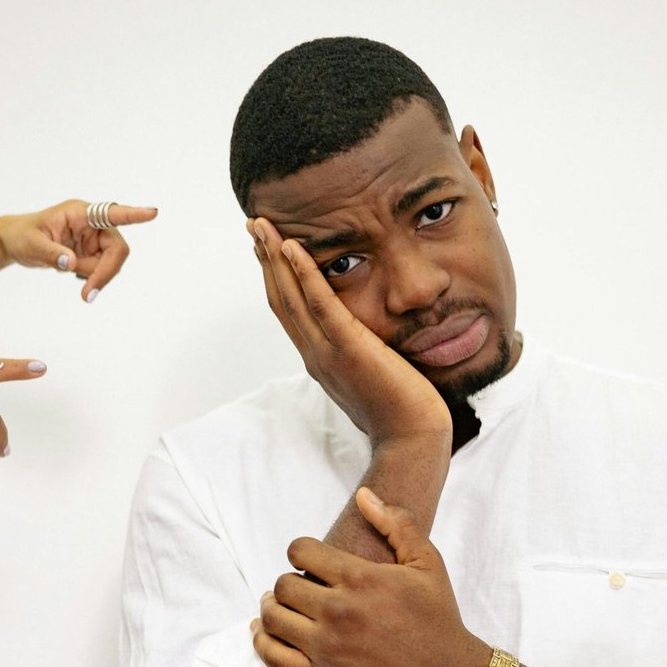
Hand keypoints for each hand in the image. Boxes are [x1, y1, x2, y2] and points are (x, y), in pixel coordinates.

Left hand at [0, 199, 157, 302]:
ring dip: (95, 276)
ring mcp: (95, 239)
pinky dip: (91, 278)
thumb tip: (70, 264)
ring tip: (67, 274)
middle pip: (116, 250)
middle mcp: (93, 224)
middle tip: (87, 295)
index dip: (133, 215)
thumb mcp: (31, 245)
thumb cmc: (22, 236)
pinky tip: (72, 272)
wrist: (16, 242)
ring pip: (110, 263)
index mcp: (80, 213)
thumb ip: (51, 253)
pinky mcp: (94, 252)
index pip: (111, 213)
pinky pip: (103, 270)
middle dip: (105, 272)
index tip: (153, 213)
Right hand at [247, 219, 449, 445]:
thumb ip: (362, 354)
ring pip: (291, 298)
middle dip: (265, 260)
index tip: (268, 247)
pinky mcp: (349, 349)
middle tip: (253, 225)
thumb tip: (368, 339)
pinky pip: (320, 305)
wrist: (413, 441)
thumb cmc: (403, 413)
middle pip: (280, 300)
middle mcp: (316, 356)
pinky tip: (293, 248)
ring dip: (274, 258)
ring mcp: (328, 353)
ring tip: (262, 226)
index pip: (289, 312)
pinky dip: (304, 274)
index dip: (275, 277)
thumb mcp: (374, 376)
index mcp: (321, 360)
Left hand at [253, 486, 486, 666]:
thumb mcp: (428, 564)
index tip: (309, 561)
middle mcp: (339, 612)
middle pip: (282, 585)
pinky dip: (262, 642)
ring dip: (272, 609)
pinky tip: (266, 634)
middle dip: (289, 582)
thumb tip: (363, 495)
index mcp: (361, 579)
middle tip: (302, 588)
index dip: (301, 551)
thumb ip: (396, 524)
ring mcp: (327, 648)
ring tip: (283, 608)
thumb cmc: (439, 619)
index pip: (300, 551)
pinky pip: (272, 656)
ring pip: (272, 618)